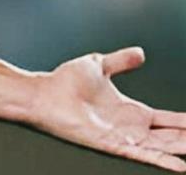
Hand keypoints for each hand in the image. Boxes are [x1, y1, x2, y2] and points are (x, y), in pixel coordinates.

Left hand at [27, 47, 185, 170]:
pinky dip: (162, 161)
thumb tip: (141, 52)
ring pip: (163, 148)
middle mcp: (132, 129)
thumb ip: (122, 61)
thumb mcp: (100, 66)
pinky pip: (142, 156)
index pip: (169, 120)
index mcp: (133, 112)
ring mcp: (123, 139)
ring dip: (182, 149)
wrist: (43, 92)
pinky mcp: (112, 145)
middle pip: (172, 137)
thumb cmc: (65, 82)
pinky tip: (181, 166)